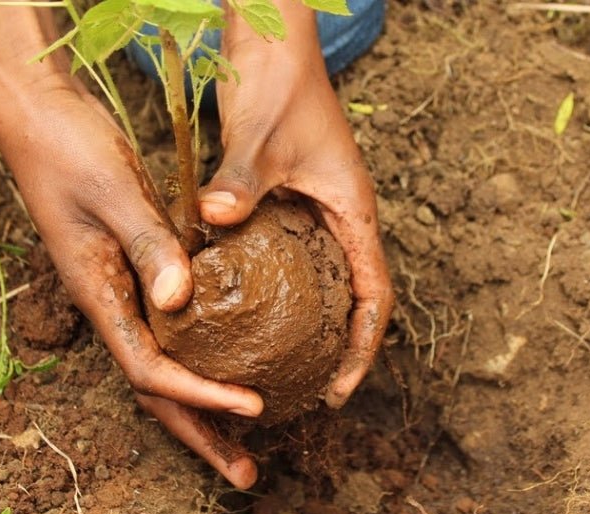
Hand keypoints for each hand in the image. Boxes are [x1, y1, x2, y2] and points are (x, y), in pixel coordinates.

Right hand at [0, 1, 262, 488]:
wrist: (37, 114)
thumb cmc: (69, 148)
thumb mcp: (114, 192)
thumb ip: (149, 245)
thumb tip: (181, 300)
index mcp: (98, 293)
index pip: (149, 369)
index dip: (200, 397)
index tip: (252, 409)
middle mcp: (108, 302)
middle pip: (154, 390)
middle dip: (199, 434)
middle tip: (246, 476)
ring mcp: (118, 288)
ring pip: (161, 364)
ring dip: (200, 406)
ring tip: (245, 439)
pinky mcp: (131, 266)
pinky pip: (166, 328)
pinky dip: (198, 357)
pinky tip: (229, 360)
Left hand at [202, 2, 393, 407]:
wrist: (273, 44)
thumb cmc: (281, 84)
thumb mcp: (259, 137)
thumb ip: (240, 180)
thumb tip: (214, 218)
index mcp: (352, 211)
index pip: (375, 297)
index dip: (363, 349)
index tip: (340, 390)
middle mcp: (339, 218)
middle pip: (354, 300)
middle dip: (339, 351)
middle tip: (306, 393)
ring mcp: (314, 212)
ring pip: (324, 284)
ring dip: (311, 328)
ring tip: (278, 369)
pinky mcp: (286, 203)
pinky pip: (292, 262)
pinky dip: (279, 294)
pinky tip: (243, 315)